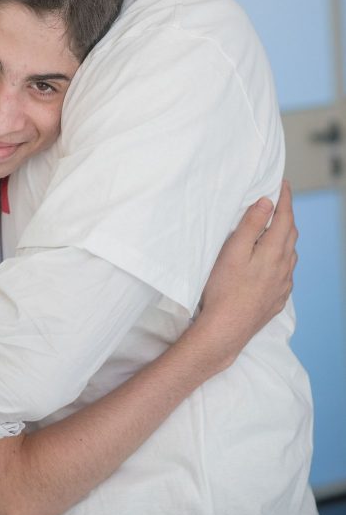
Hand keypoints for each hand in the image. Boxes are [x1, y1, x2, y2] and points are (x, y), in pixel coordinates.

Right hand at [196, 181, 296, 365]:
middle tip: (278, 201)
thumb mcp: (232, 252)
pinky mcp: (277, 299)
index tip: (284, 184)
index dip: (285, 198)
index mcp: (273, 252)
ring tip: (275, 228)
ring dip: (285, 237)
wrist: (225, 330)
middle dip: (286, 215)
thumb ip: (251, 226)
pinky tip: (272, 261)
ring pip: (290, 254)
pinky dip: (282, 258)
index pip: (285, 218)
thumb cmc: (223, 290)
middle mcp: (284, 268)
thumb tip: (267, 202)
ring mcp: (282, 286)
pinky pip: (285, 272)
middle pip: (291, 234)